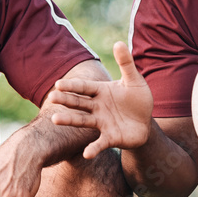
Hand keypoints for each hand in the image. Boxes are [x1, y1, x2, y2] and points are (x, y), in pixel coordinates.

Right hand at [49, 41, 153, 156]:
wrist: (146, 122)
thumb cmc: (137, 99)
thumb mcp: (134, 80)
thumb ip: (126, 63)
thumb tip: (119, 42)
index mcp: (101, 92)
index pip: (84, 87)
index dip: (72, 85)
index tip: (58, 84)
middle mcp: (97, 107)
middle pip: (79, 103)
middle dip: (66, 100)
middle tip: (51, 98)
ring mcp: (102, 123)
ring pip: (82, 121)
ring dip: (69, 120)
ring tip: (55, 120)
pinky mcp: (110, 138)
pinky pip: (99, 143)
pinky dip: (93, 149)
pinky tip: (86, 154)